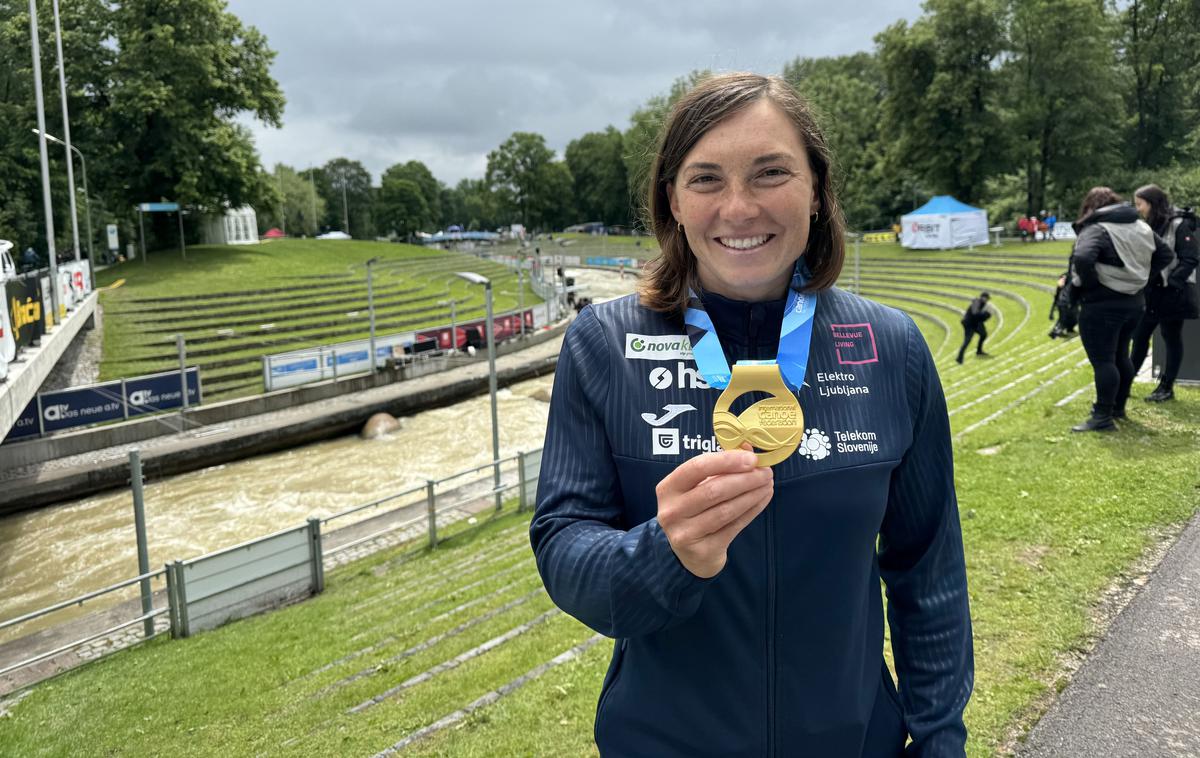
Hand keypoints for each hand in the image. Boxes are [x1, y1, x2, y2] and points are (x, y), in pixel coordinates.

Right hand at [656, 449, 773, 578]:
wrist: (689, 553)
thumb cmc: (695, 510)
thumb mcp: (698, 486)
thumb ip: (719, 467)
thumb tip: (747, 450)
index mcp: (668, 488)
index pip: (697, 468)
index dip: (726, 461)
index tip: (751, 459)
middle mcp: (671, 511)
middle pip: (714, 490)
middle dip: (745, 479)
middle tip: (766, 472)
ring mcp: (685, 533)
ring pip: (726, 510)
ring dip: (752, 495)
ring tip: (767, 484)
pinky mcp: (703, 550)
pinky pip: (734, 526)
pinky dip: (752, 511)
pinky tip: (763, 499)